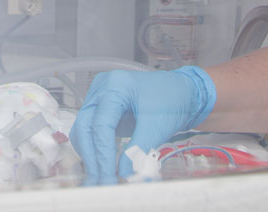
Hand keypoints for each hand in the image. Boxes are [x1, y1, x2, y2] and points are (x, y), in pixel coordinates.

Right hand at [70, 65, 216, 184]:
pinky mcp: (103, 111)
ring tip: (100, 179)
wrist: (184, 93)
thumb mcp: (156, 127)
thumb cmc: (173, 101)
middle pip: (85, 127)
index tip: (109, 176)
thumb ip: (138, 151)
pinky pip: (92, 132)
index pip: (101, 124)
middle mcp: (102, 89)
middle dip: (92, 157)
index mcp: (115, 86)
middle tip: (101, 182)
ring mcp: (100, 99)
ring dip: (90, 156)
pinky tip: (102, 167)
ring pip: (84, 132)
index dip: (103, 154)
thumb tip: (125, 176)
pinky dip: (96, 150)